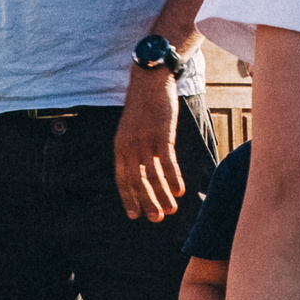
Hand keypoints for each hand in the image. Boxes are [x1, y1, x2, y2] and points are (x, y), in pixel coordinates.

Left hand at [115, 66, 184, 222]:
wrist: (150, 81)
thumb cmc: (144, 107)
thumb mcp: (131, 130)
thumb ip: (134, 150)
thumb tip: (143, 172)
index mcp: (120, 147)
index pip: (122, 179)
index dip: (128, 198)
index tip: (134, 215)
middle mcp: (129, 146)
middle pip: (136, 181)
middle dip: (146, 202)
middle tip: (156, 219)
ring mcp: (145, 141)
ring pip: (152, 175)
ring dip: (162, 195)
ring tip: (170, 210)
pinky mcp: (161, 134)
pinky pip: (167, 162)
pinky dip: (173, 178)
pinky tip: (179, 191)